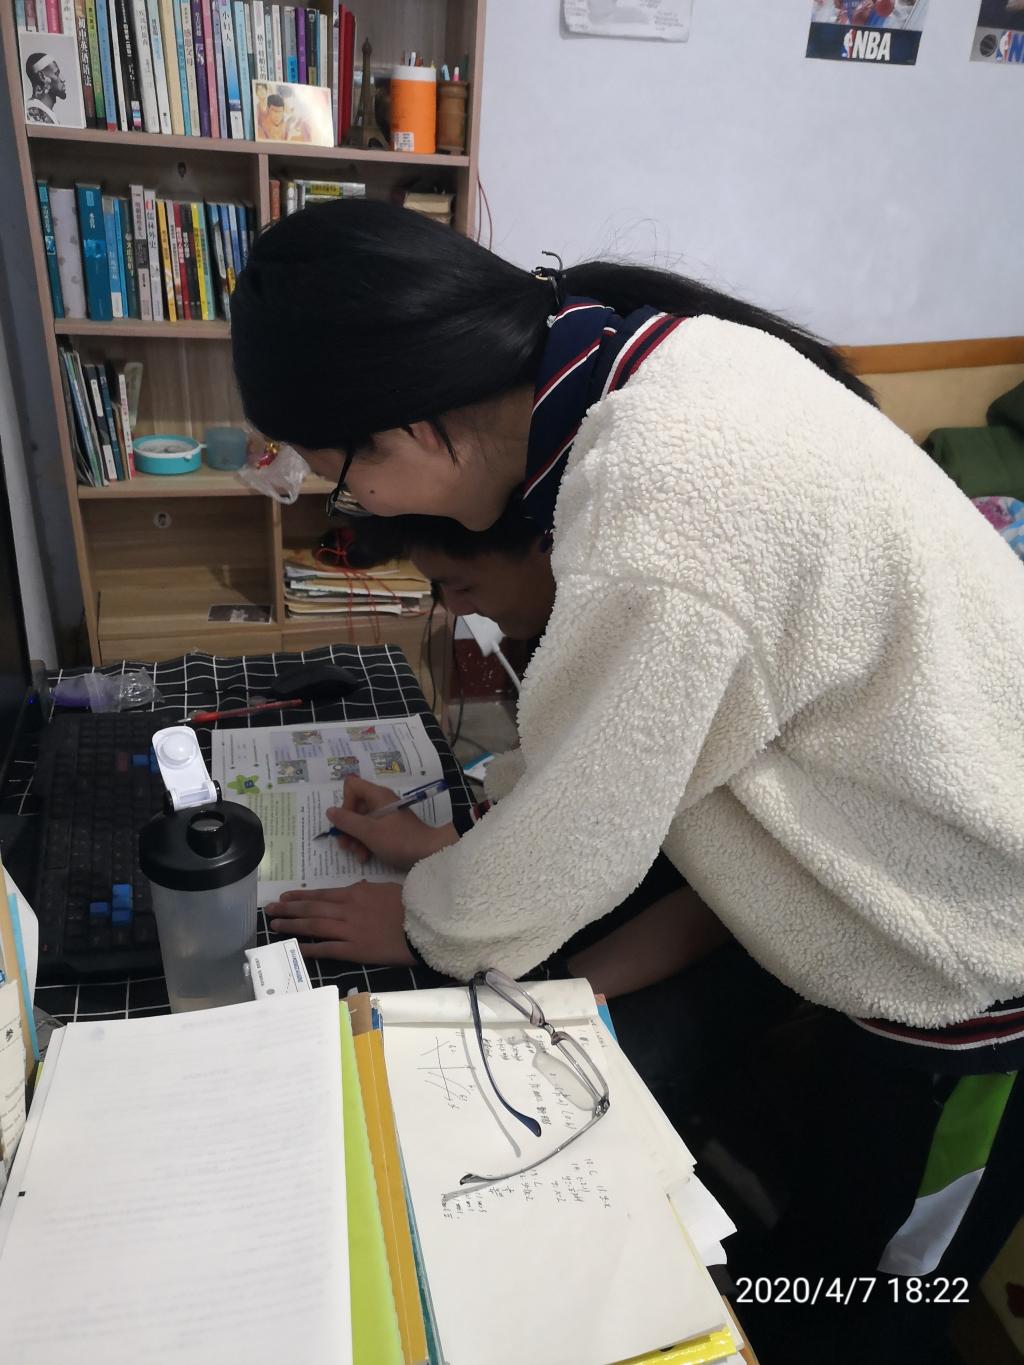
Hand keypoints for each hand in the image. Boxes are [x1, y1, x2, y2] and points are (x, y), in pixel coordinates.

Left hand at [266, 882, 415, 964]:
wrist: (424, 925)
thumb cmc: (410, 904)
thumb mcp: (386, 889)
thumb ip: (366, 890)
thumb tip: (353, 890)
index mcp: (355, 893)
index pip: (321, 894)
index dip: (300, 896)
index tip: (285, 897)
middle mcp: (347, 909)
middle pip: (311, 909)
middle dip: (288, 909)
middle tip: (270, 909)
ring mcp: (349, 930)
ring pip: (313, 926)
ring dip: (292, 925)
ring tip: (276, 925)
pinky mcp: (354, 949)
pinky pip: (327, 948)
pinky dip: (309, 948)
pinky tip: (296, 948)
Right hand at [330, 775, 456, 871]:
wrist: (428, 854)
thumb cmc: (400, 841)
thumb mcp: (369, 832)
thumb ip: (347, 821)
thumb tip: (329, 811)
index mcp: (377, 796)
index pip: (352, 786)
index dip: (345, 802)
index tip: (347, 820)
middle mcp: (381, 802)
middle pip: (354, 807)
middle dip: (347, 827)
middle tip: (344, 845)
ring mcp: (386, 816)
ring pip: (361, 822)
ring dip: (355, 839)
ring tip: (357, 854)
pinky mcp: (389, 830)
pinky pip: (371, 832)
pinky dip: (365, 843)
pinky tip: (365, 857)